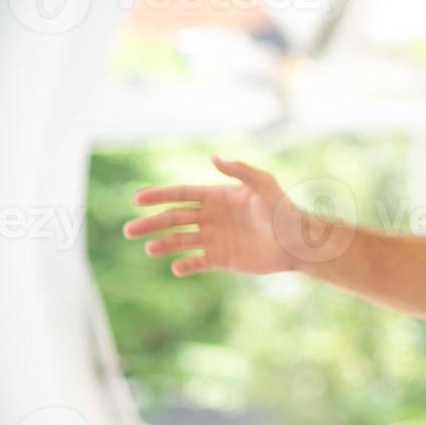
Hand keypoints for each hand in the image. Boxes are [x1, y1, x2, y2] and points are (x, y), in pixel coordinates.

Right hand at [124, 155, 306, 275]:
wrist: (296, 242)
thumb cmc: (282, 209)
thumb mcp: (263, 184)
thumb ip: (239, 171)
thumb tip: (212, 158)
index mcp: (216, 196)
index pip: (181, 195)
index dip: (159, 196)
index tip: (137, 199)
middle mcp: (211, 217)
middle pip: (173, 219)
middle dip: (151, 223)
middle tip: (129, 231)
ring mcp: (214, 238)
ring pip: (180, 241)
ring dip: (163, 245)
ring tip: (149, 249)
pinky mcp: (220, 259)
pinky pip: (197, 262)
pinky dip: (185, 265)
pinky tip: (178, 267)